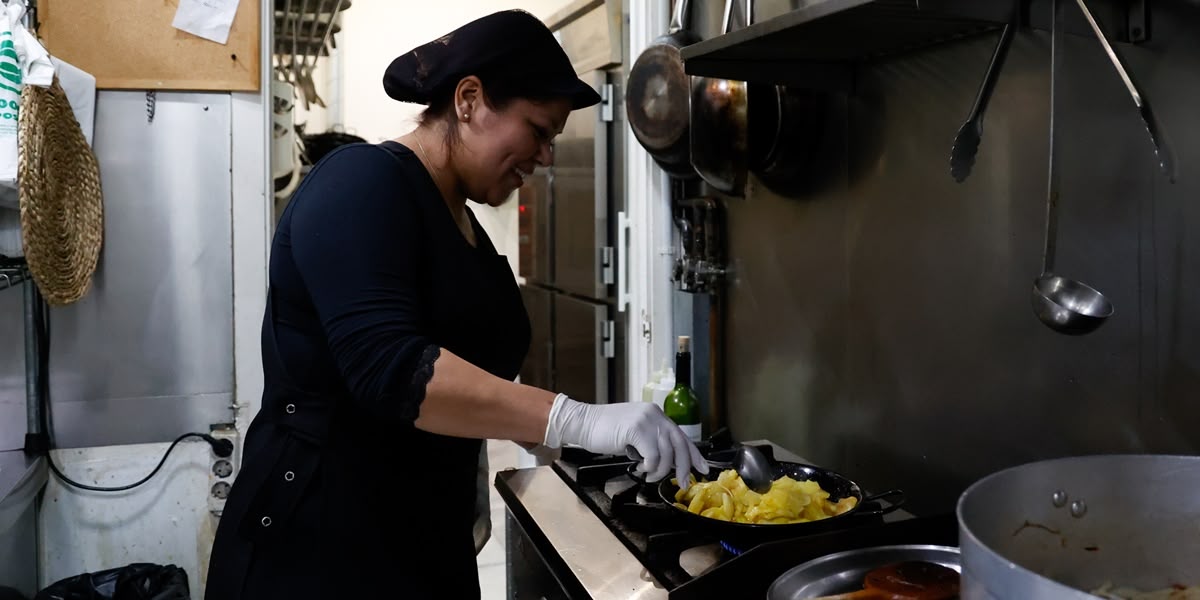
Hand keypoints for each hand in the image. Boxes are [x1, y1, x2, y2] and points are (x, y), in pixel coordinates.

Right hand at [542, 394, 708, 488]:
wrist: (584, 423)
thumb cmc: (605, 431)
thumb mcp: (635, 434)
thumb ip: (652, 442)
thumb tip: (669, 461)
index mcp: (656, 415)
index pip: (681, 436)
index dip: (694, 454)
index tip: (702, 468)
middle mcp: (655, 415)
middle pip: (680, 444)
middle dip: (683, 468)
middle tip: (682, 483)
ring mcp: (646, 420)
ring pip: (667, 453)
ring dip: (660, 470)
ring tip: (649, 474)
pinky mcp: (636, 429)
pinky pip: (653, 456)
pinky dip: (649, 467)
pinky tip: (639, 467)